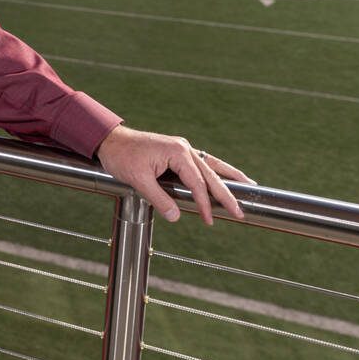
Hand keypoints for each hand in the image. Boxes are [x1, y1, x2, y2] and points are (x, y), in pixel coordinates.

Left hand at [96, 125, 255, 223]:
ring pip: (211, 165)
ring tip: (249, 185)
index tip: (210, 220)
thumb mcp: (137, 179)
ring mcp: (181, 148)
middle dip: (226, 194)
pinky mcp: (177, 151)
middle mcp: (183, 147)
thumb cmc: (121, 156)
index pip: (197, 182)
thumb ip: (158, 198)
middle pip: (210, 173)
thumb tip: (176, 217)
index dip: (204, 203)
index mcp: (176, 152)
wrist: (109, 139)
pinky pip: (201, 163)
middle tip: (241, 212)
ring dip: (229, 176)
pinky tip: (223, 177)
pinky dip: (214, 171)